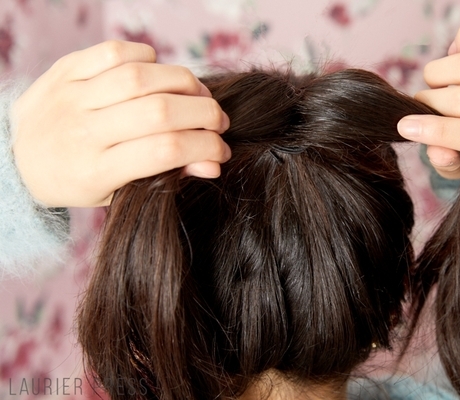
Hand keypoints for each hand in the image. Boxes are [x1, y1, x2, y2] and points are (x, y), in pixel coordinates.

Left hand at [11, 40, 230, 206]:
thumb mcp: (118, 193)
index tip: (221, 149)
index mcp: (95, 171)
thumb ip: (165, 177)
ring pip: (140, 78)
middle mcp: (82, 132)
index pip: (164, 151)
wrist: (18, 158)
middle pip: (158, 112)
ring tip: (198, 96)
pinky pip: (114, 52)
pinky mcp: (65, 70)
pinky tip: (159, 73)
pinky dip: (147, 57)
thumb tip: (213, 163)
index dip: (204, 146)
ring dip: (184, 83)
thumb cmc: (77, 180)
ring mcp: (71, 97)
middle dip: (203, 113)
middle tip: (218, 121)